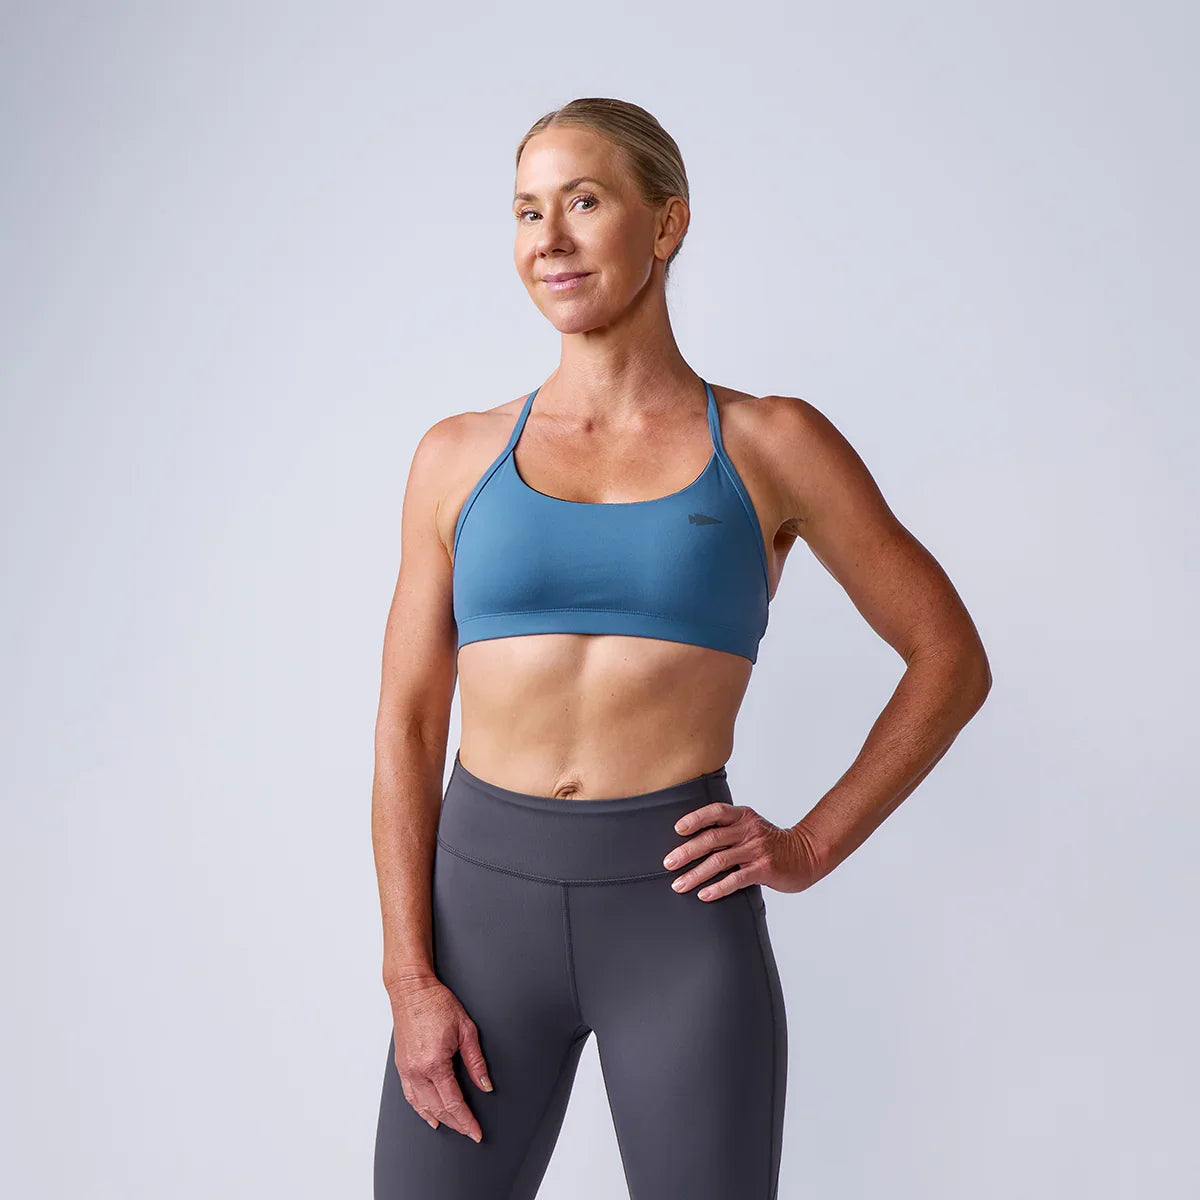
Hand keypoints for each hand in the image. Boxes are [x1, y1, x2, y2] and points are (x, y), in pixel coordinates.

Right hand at [388, 974, 492, 1142]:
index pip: (453, 1103)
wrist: (412, 991)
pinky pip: (410, 1096)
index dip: (466, 1120)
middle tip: (470, 1131)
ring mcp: (406, 1070)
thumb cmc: (437, 1004)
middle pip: (438, 1109)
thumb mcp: (466, 1029)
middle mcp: (417, 1071)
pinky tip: (429, 1115)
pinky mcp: (401, 1066)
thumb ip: (476, 1061)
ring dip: (439, 1119)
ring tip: (454, 1127)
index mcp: (435, 1063)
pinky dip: (421, 1109)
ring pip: (422, 1106)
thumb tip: (485, 1085)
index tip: (476, 1131)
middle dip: (456, 1123)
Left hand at [662, 802, 821, 900]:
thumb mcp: (750, 827)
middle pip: (712, 838)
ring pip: (719, 861)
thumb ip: (727, 830)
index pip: (715, 812)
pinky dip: (718, 888)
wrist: (806, 855)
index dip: (695, 819)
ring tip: (679, 884)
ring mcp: (756, 850)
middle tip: (668, 863)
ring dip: (696, 874)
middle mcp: (749, 830)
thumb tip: (691, 840)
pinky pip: (736, 879)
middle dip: (687, 851)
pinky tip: (705, 895)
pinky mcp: (764, 869)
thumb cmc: (771, 843)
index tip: (677, 829)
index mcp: (743, 816)